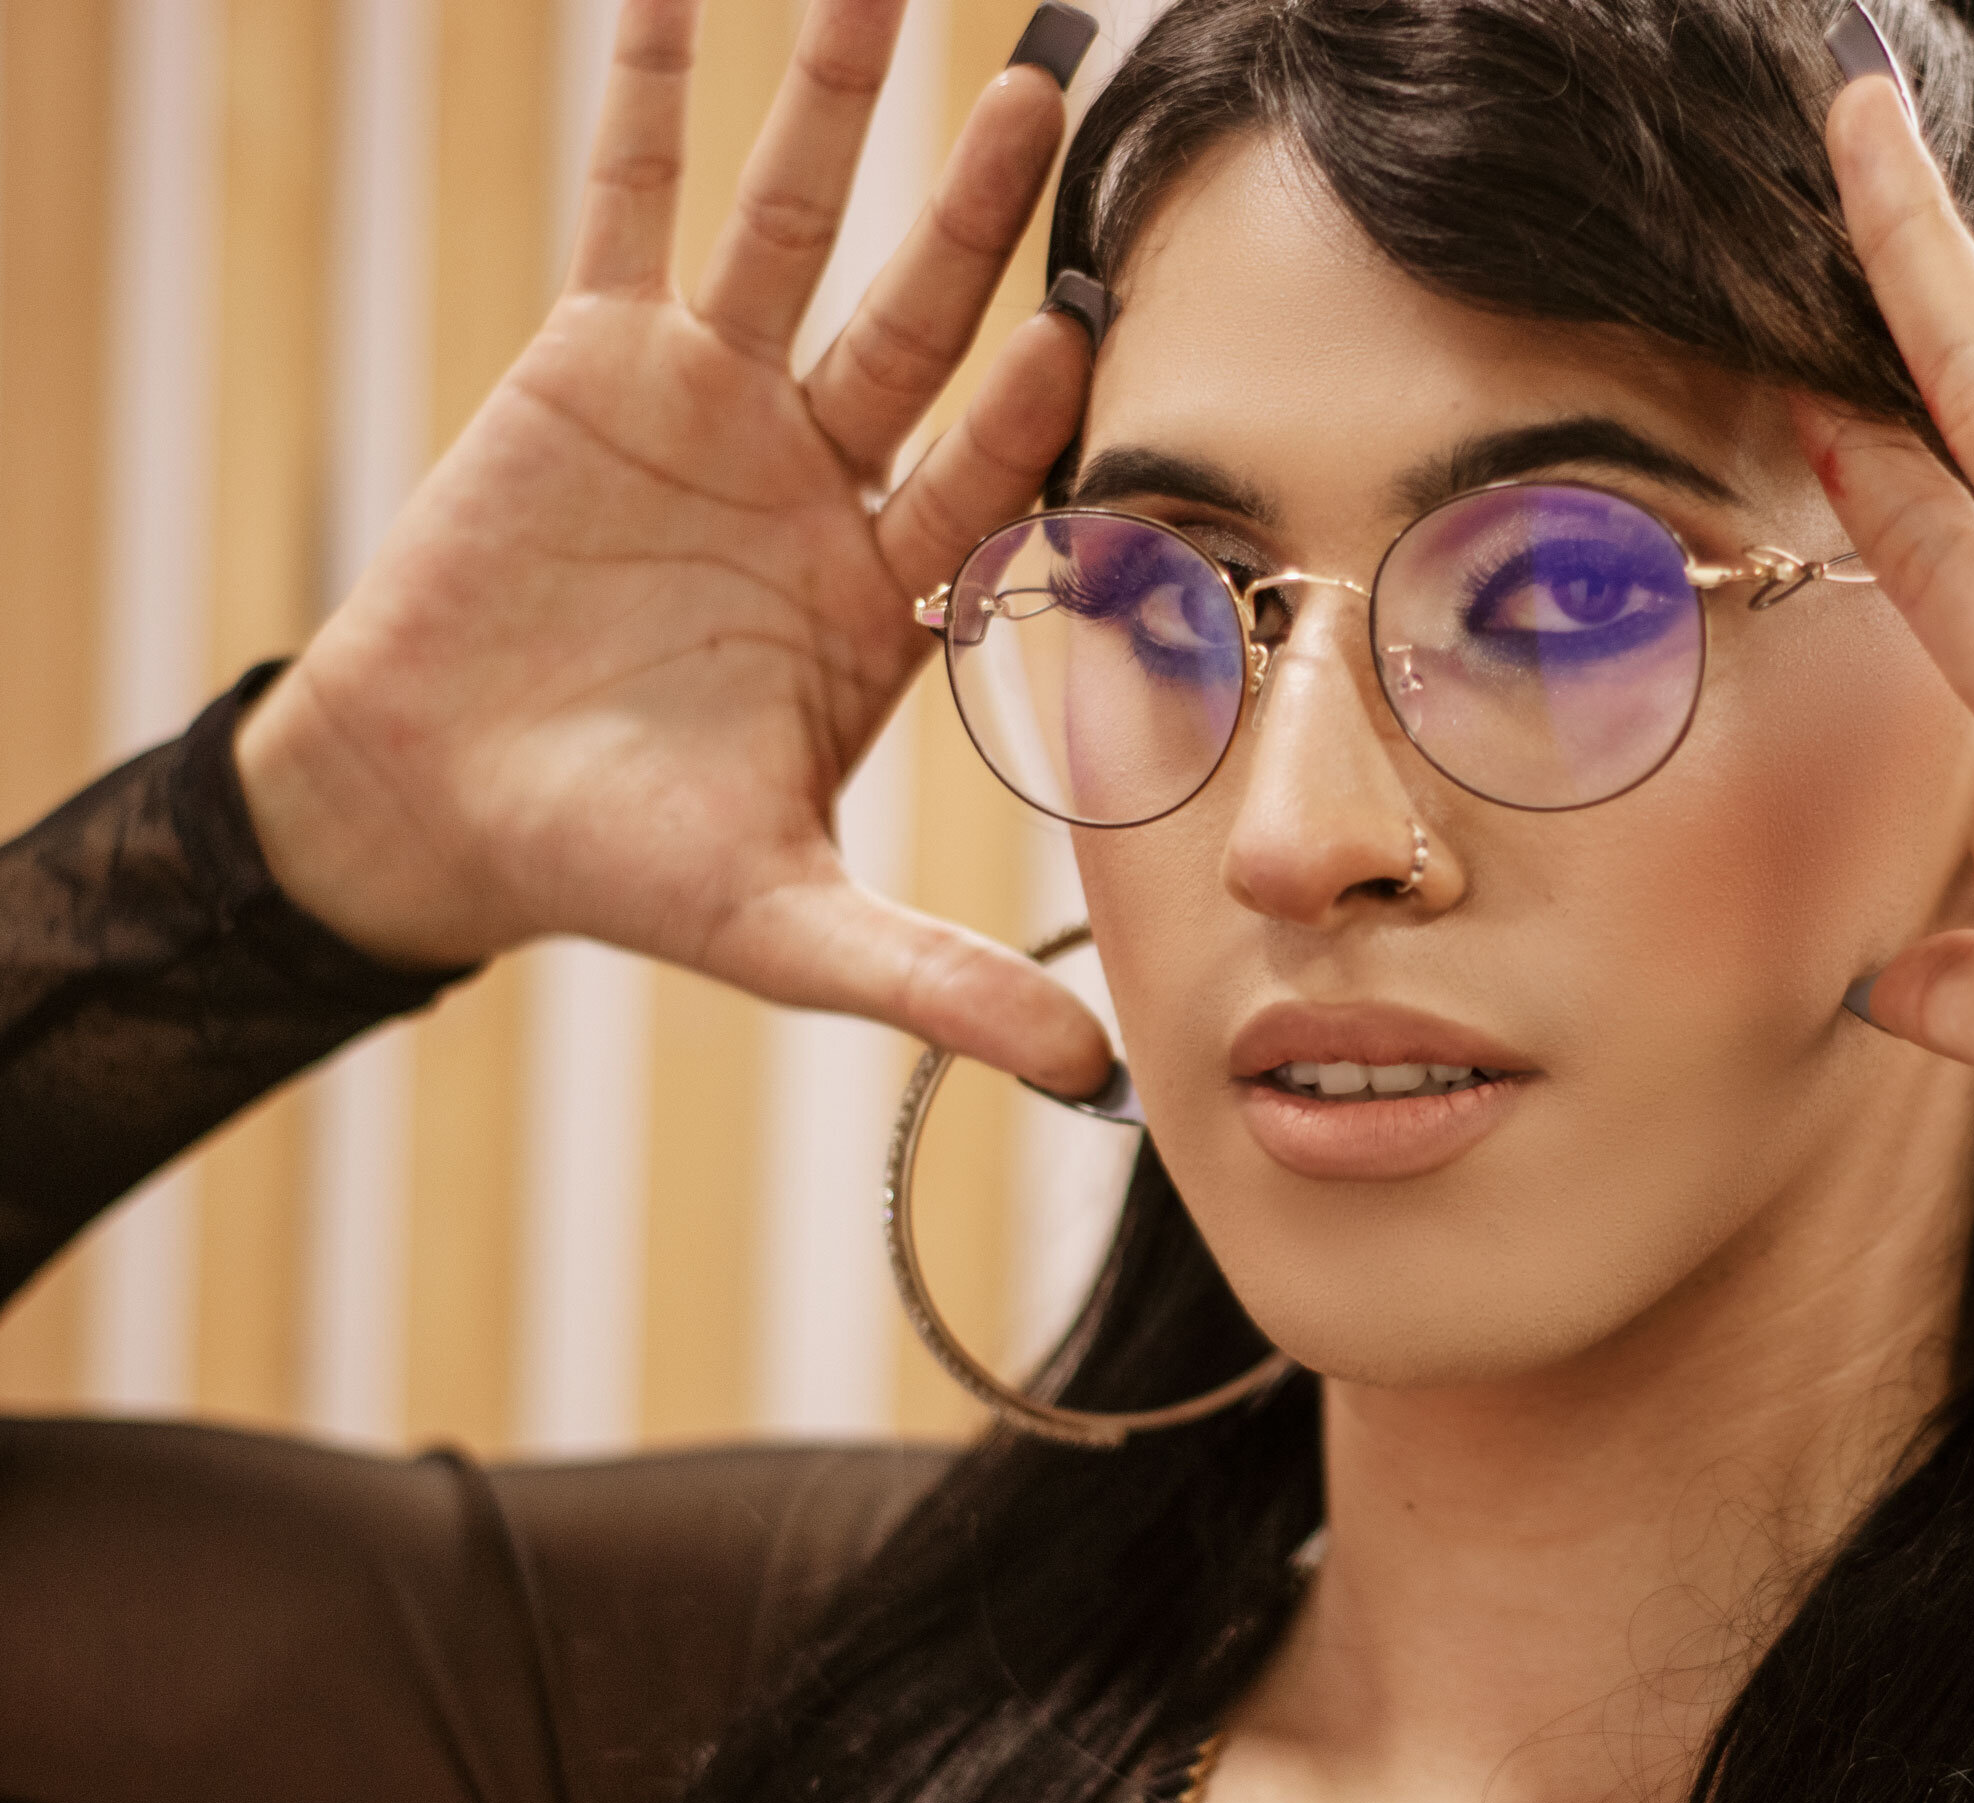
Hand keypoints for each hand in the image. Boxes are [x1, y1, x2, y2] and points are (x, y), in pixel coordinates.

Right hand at [236, 0, 1110, 1095]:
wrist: (439, 809)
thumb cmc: (616, 862)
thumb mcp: (782, 926)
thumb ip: (931, 979)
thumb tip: (1091, 1080)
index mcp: (880, 590)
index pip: (980, 478)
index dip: (1029, 412)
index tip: (1088, 338)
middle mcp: (820, 477)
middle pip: (918, 326)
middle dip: (978, 221)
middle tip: (1052, 104)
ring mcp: (714, 405)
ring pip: (791, 237)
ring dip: (838, 121)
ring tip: (884, 0)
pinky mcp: (595, 359)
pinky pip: (632, 206)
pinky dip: (649, 104)